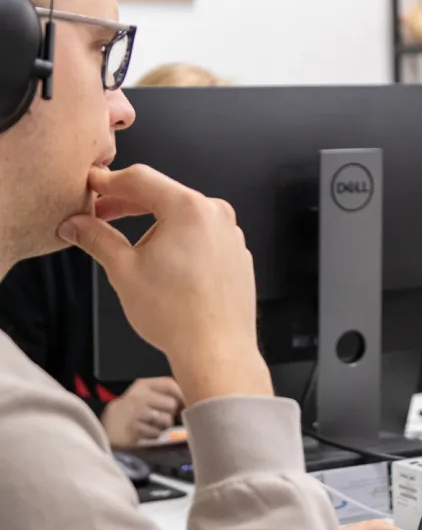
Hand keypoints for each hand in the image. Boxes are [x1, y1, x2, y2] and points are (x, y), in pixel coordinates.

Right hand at [58, 165, 272, 404]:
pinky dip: (180, 241)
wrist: (216, 351)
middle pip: (164, 194)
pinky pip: (203, 236)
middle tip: (100, 215)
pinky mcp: (236, 254)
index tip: (92, 187)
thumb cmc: (177, 315)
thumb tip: (77, 225)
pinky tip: (164, 264)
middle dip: (128, 203)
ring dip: (155, 224)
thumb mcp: (124, 270)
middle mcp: (216, 215)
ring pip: (184, 216)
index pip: (141, 178)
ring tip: (133, 250)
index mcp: (189, 208)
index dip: (109, 181)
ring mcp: (231, 234)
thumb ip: (97, 238)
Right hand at [102, 377, 182, 447]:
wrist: (110, 424)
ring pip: (166, 420)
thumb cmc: (135, 407)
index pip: (170, 384)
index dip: (182, 395)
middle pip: (171, 404)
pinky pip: (156, 433)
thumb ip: (166, 392)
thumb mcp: (147, 393)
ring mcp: (136, 414)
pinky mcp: (134, 430)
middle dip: (172, 413)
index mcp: (144, 384)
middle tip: (164, 415)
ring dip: (164, 425)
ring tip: (154, 424)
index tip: (184, 403)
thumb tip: (190, 399)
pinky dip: (154, 434)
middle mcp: (140, 396)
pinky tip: (146, 431)